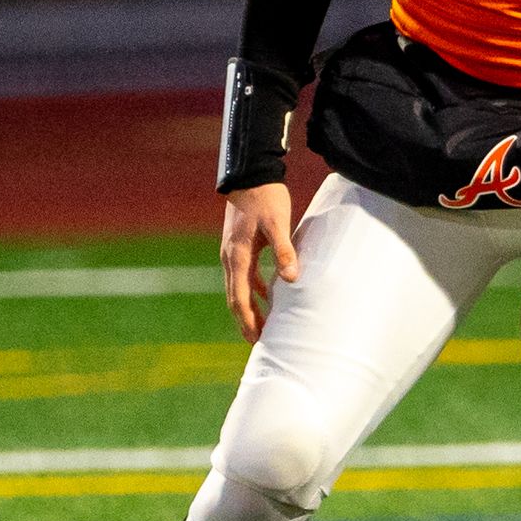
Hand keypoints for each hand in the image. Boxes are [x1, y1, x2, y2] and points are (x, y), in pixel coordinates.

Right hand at [218, 181, 299, 341]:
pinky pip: (245, 276)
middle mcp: (230, 258)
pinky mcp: (241, 247)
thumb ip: (284, 250)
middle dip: (246, 321)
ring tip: (263, 327)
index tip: (256, 340)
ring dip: (249, 308)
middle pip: (234, 298)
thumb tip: (290, 279)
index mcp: (237, 257)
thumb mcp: (277, 224)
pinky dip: (253, 291)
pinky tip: (268, 298)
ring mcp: (233, 253)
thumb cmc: (265, 198)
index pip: (238, 298)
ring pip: (238, 289)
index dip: (247, 320)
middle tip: (258, 344)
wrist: (250, 175)